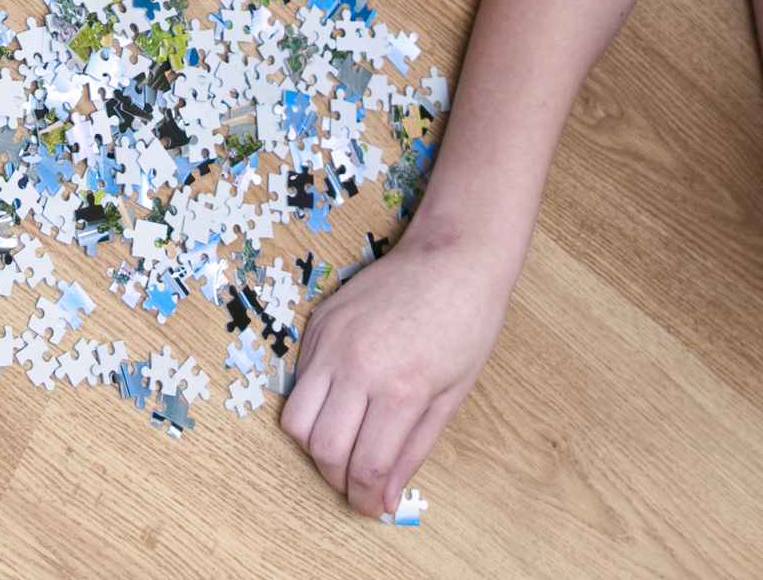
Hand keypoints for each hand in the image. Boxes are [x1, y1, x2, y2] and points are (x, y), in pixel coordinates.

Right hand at [283, 231, 512, 516]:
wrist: (453, 254)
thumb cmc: (467, 324)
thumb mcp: (452, 395)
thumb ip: (413, 449)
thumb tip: (385, 498)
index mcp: (400, 389)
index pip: (364, 466)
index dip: (365, 498)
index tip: (372, 507)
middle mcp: (357, 366)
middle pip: (322, 449)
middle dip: (337, 478)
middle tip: (358, 482)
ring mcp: (331, 341)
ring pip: (296, 419)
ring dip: (315, 444)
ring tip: (343, 445)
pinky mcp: (318, 323)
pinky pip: (300, 380)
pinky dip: (314, 404)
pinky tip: (342, 401)